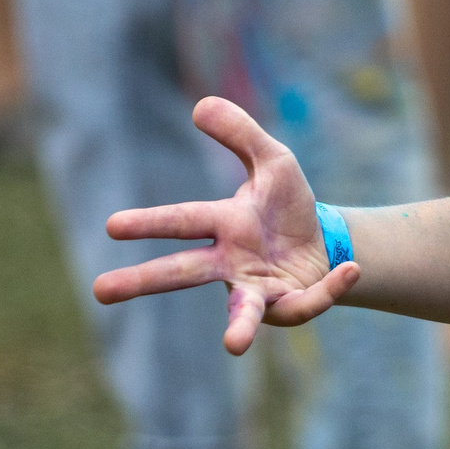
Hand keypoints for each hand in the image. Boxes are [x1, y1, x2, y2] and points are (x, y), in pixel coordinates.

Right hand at [92, 97, 362, 354]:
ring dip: (239, 327)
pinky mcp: (291, 306)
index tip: (110, 227)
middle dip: (143, 280)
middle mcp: (231, 263)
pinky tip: (350, 270)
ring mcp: (258, 290)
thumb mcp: (273, 160)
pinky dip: (330, 289)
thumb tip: (200, 103)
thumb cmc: (286, 207)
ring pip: (243, 312)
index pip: (182, 220)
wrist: (324, 243)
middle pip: (183, 272)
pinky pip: (308, 302)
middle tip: (99, 291)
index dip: (148, 223)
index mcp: (222, 225)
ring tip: (232, 345)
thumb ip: (241, 134)